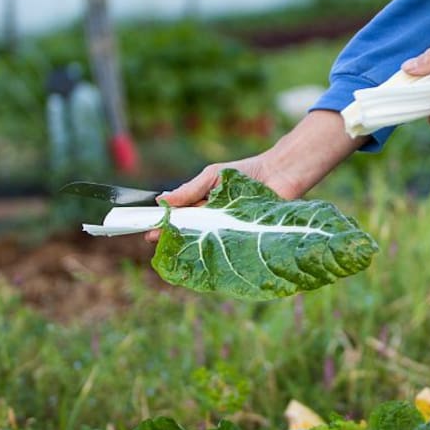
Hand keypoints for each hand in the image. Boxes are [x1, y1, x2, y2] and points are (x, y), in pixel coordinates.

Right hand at [143, 156, 268, 241]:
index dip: (165, 224)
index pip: (180, 216)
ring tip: (177, 251)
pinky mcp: (244, 236)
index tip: (149, 232)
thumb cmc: (247, 171)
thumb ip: (190, 189)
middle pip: (190, 231)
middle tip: (158, 245)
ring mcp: (229, 228)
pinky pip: (229, 246)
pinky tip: (206, 257)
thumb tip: (162, 200)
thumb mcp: (213, 176)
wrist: (280, 173)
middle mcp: (215, 218)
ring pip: (208, 240)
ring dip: (193, 246)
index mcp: (205, 202)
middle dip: (174, 238)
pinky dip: (218, 251)